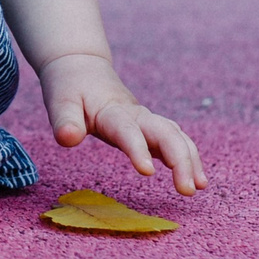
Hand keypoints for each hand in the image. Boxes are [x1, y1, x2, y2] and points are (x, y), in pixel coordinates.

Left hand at [39, 51, 207, 194]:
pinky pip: (175, 140)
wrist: (82, 68)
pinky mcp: (149, 127)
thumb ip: (64, 120)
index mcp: (113, 111)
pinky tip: (197, 179)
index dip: (138, 150)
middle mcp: (136, 115)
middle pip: (166, 133)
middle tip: (187, 189)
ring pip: (176, 136)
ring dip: (190, 160)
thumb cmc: (70, 88)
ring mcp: (146, 121)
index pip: (128, 132)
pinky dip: (189, 157)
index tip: (148, 172)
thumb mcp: (60, 101)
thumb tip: (68, 138)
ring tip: (198, 187)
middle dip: (181, 159)